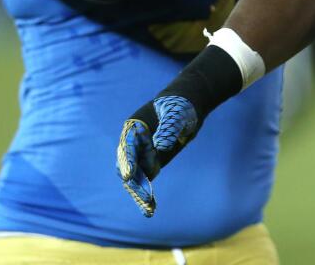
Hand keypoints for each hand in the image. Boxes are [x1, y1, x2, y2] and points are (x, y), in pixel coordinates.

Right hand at [116, 95, 200, 216]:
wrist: (186, 107)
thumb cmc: (179, 106)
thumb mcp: (176, 113)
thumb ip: (169, 128)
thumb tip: (160, 146)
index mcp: (134, 128)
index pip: (128, 146)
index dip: (128, 161)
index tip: (130, 175)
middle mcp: (133, 143)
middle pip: (128, 165)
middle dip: (135, 182)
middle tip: (145, 197)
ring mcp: (140, 154)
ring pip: (134, 177)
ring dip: (139, 193)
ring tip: (149, 208)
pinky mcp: (149, 163)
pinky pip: (144, 181)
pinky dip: (145, 194)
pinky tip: (150, 208)